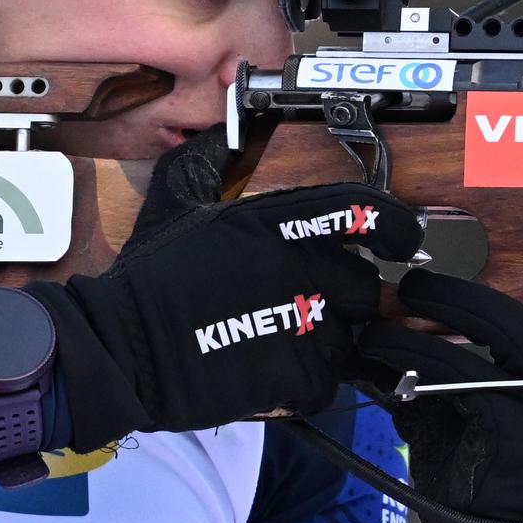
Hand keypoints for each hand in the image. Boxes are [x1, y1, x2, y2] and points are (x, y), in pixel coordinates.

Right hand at [26, 180, 423, 443]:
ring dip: (321, 348)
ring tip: (274, 348)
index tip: (403, 242)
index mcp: (277, 220)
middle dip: (341, 303)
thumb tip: (222, 134)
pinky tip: (267, 378)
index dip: (397, 228)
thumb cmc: (150, 278)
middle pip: (363, 286)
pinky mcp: (294, 374)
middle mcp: (300, 266)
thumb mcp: (176, 201)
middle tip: (300, 313)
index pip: (366, 211)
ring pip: (348, 340)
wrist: (120, 346)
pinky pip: (326, 384)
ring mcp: (302, 322)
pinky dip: (303, 388)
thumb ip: (209, 164)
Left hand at [357, 234, 522, 522]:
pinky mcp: (515, 435)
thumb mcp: (491, 390)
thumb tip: (414, 294)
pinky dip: (414, 351)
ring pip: (515, 334)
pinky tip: (379, 348)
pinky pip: (464, 375)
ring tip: (407, 292)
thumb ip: (476, 342)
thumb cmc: (486, 452)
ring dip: (453, 300)